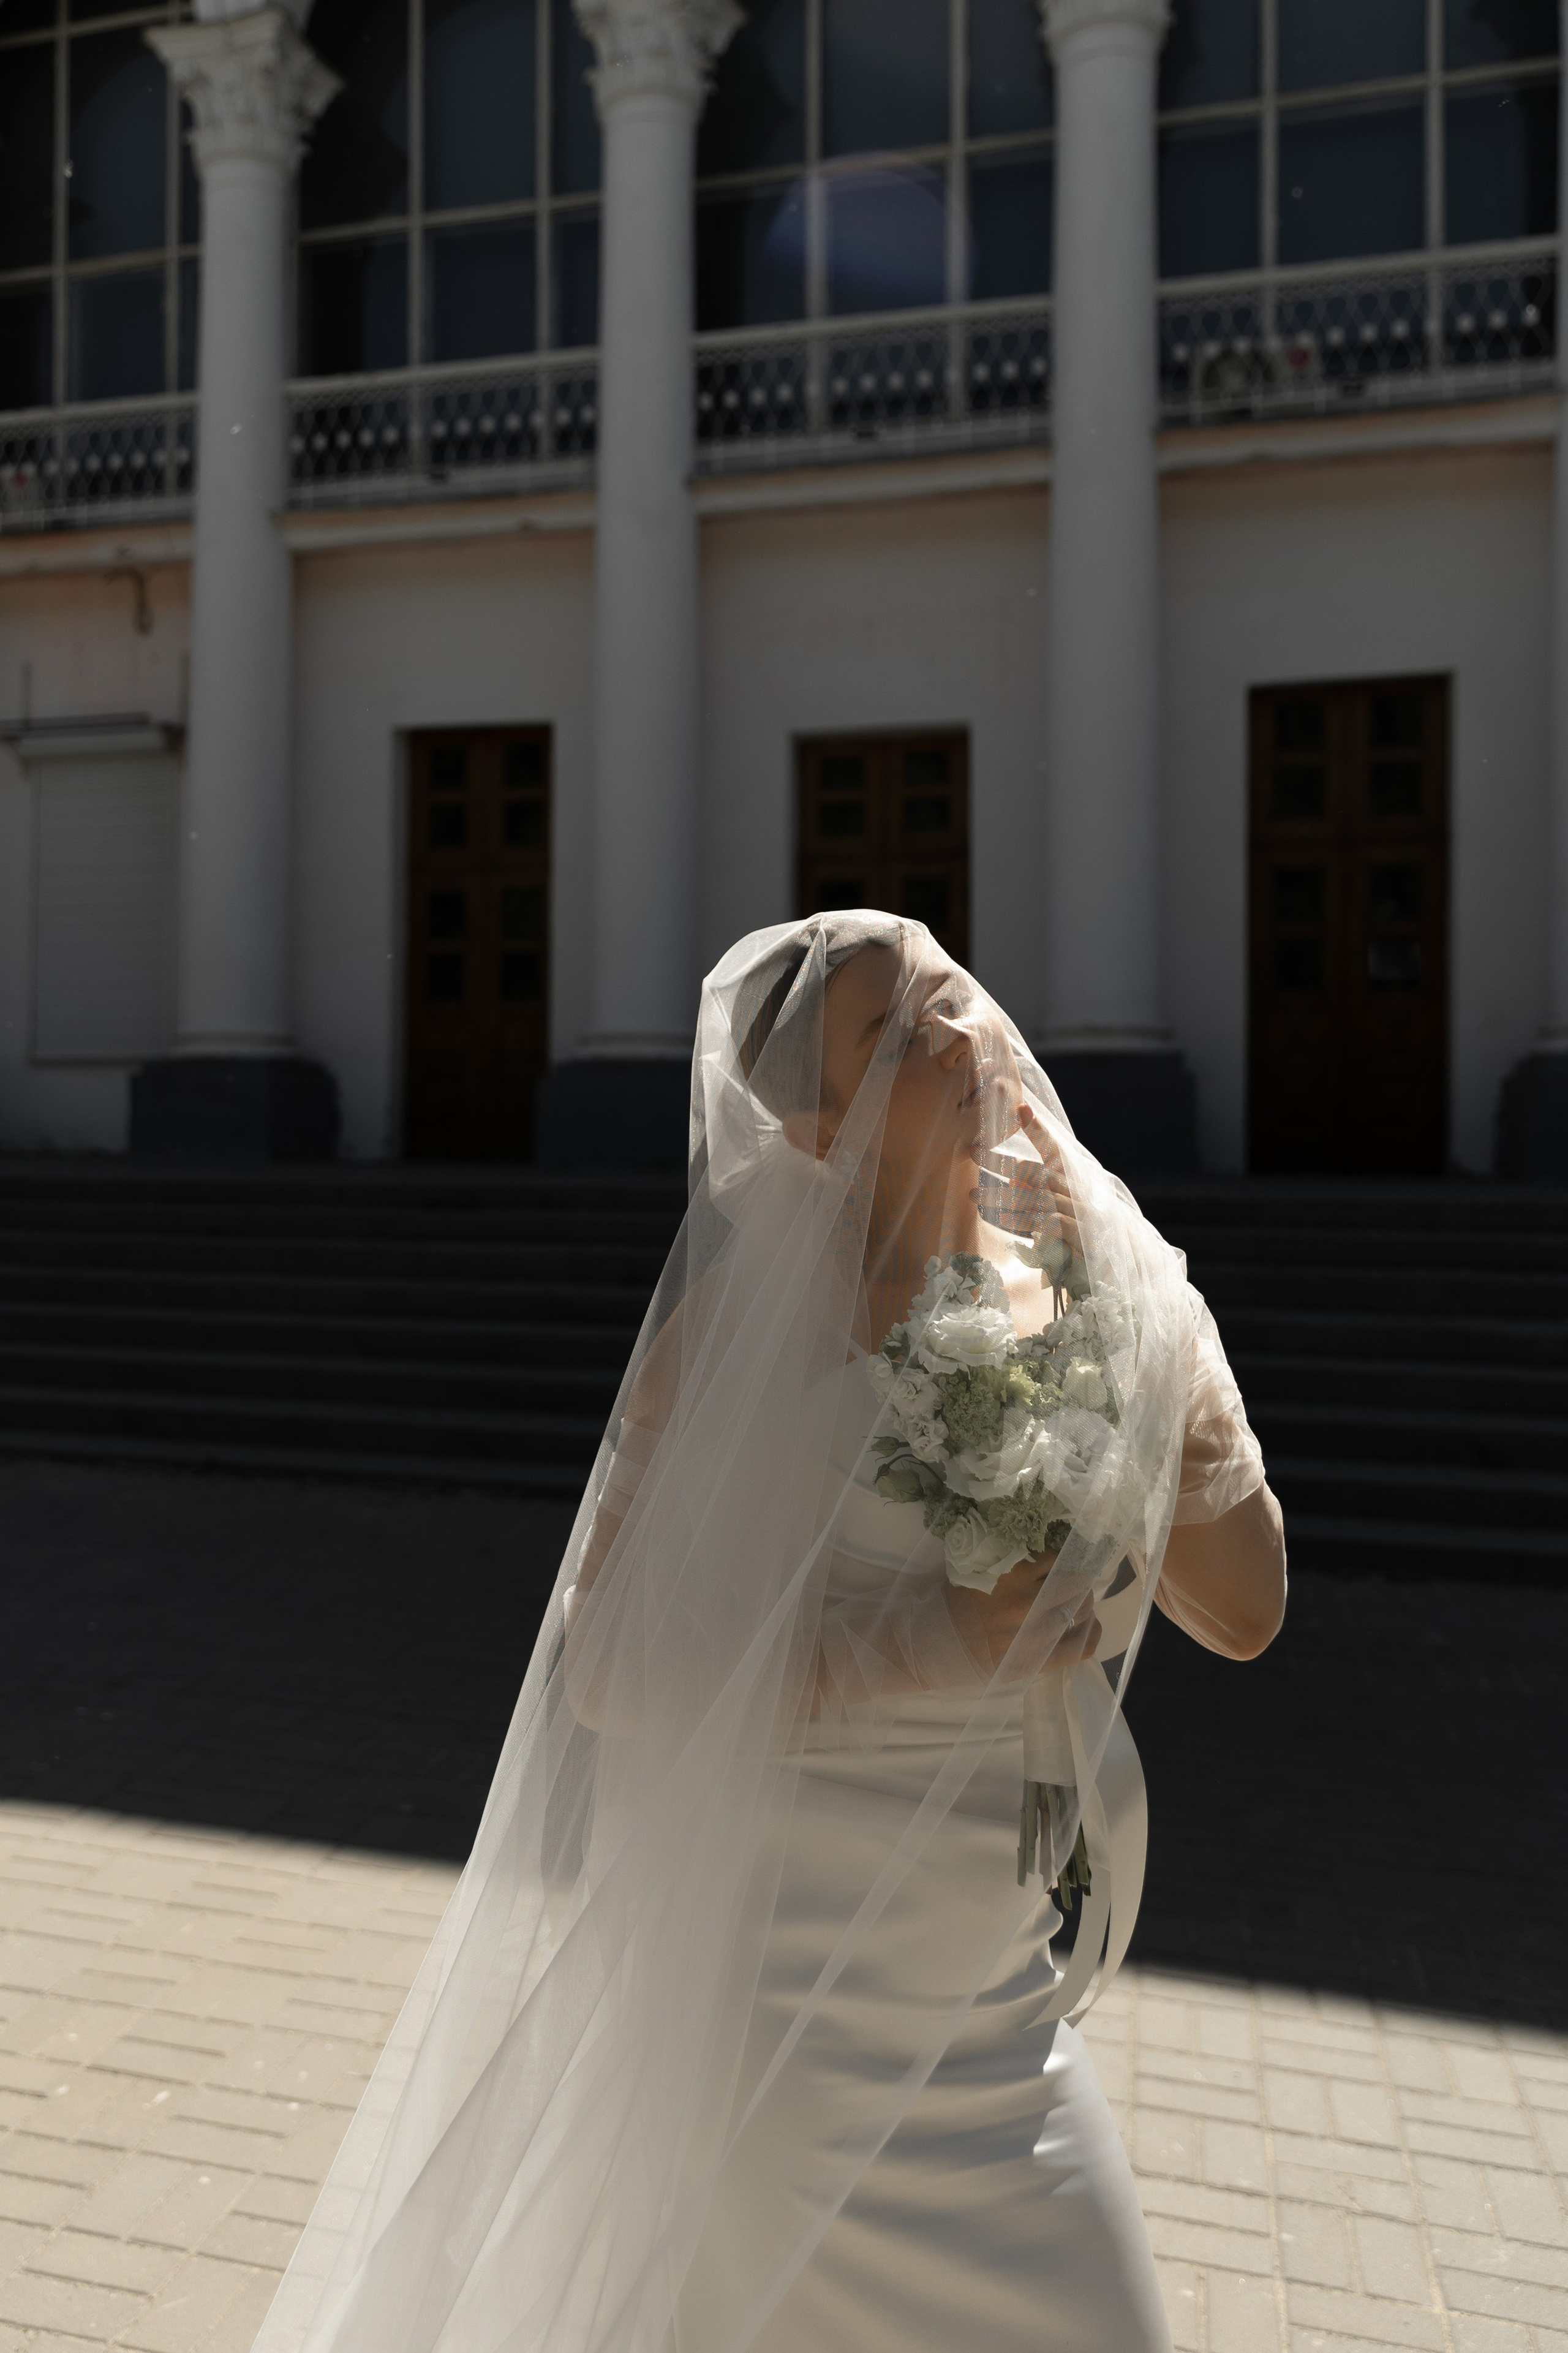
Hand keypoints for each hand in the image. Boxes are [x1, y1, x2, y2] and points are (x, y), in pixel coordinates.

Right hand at [947, 1551, 1100, 1674]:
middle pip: (1076, 1584)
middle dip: (1078, 1579)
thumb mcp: (978, 1567)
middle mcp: (1025, 1604)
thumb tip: (1049, 1552)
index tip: (1065, 1559)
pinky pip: (1080, 1648)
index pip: (1056, 1558)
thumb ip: (1014, 1560)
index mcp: (1009, 1575)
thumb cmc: (955, 1603)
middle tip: (1073, 1580)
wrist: (934, 1646)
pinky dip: (1091, 1633)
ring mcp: (1034, 1636)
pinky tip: (1089, 1625)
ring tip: (1075, 1602)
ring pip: (1081, 1612)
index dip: (1064, 1557)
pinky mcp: (1036, 1662)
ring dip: (1082, 1603)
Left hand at [971, 1103, 1081, 1252]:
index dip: (1038, 1130)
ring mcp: (1078, 1212)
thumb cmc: (1072, 1239)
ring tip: (973, 1195)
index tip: (1020, 1108)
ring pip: (1035, 1197)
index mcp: (1070, 1182)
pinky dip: (1021, 1220)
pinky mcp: (1078, 1234)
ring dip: (1001, 1196)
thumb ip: (1033, 1195)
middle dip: (1003, 1160)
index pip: (1054, 1150)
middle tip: (973, 1151)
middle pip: (1036, 1170)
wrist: (1104, 1271)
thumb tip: (1010, 1179)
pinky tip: (1000, 1219)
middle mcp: (1074, 1192)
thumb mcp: (1051, 1213)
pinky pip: (1047, 1222)